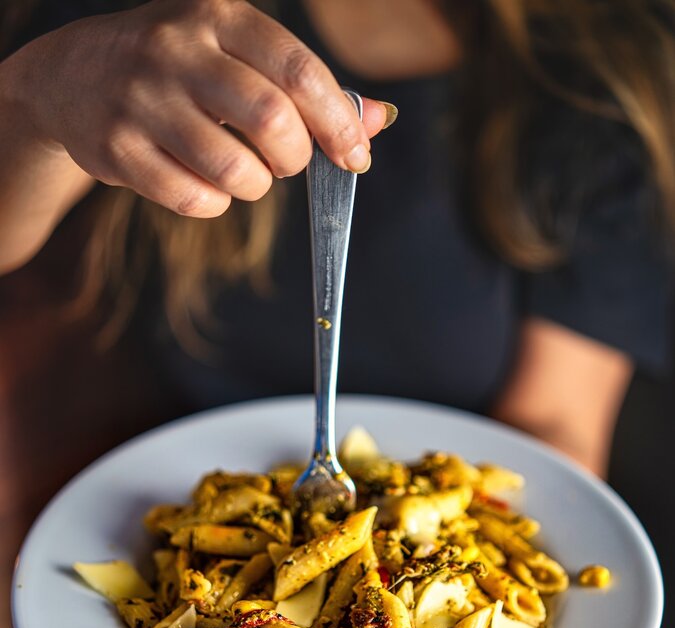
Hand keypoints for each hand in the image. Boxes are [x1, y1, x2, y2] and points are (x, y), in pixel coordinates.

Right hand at [19, 0, 388, 216]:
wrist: (71, 76)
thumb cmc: (177, 67)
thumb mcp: (236, 53)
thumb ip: (306, 87)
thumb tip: (378, 121)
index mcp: (217, 16)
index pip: (298, 70)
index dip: (338, 122)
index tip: (355, 156)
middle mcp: (177, 50)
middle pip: (272, 121)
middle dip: (296, 157)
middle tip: (288, 163)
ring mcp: (141, 100)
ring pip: (234, 170)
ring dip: (256, 187)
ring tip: (246, 175)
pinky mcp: (117, 149)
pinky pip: (193, 199)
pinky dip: (214, 204)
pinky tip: (206, 185)